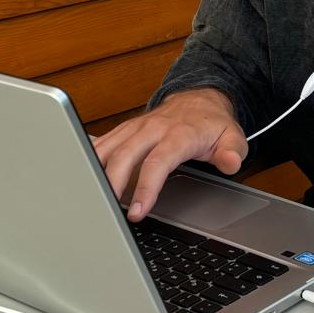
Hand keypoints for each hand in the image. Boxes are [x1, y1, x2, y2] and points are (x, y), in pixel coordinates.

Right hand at [92, 89, 247, 220]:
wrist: (199, 99)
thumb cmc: (212, 124)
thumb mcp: (232, 136)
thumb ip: (232, 151)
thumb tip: (231, 162)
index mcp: (178, 133)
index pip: (158, 162)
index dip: (146, 188)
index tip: (137, 211)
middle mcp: (152, 128)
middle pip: (125, 156)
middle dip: (113, 184)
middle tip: (107, 213)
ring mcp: (135, 128)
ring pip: (108, 148)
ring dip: (95, 172)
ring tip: (88, 200)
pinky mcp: (124, 130)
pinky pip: (102, 143)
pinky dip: (89, 159)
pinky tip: (80, 178)